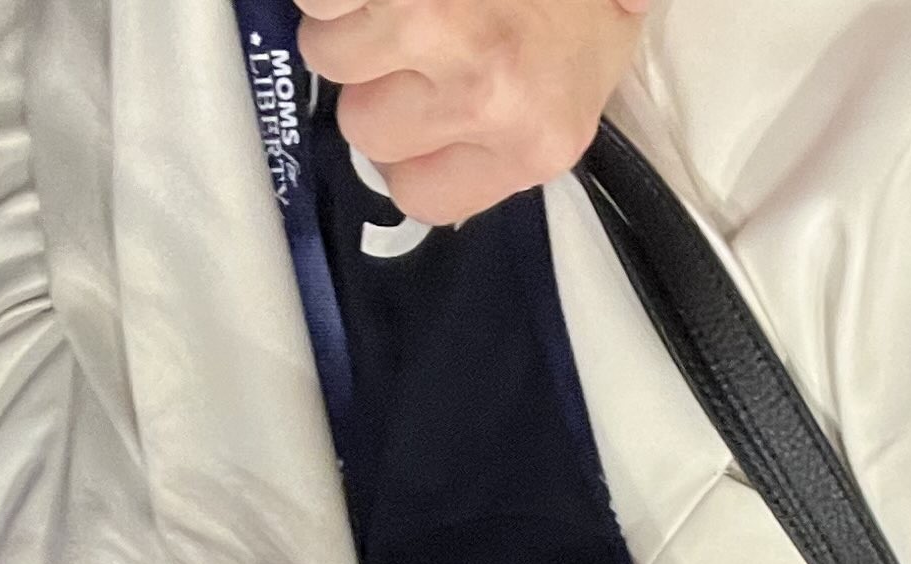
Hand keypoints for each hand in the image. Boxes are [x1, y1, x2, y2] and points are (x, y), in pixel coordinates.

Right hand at [294, 0, 655, 228]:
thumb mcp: (582, 76)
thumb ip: (510, 138)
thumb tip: (433, 167)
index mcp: (536, 139)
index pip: (419, 196)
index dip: (408, 152)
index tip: (418, 111)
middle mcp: (484, 94)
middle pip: (364, 128)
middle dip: (375, 81)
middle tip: (415, 34)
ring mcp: (430, 25)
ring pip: (328, 53)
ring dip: (350, 20)